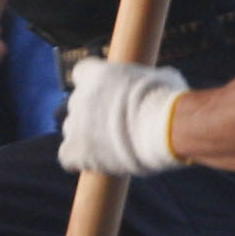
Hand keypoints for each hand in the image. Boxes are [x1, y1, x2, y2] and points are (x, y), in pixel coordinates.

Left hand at [59, 59, 186, 178]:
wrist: (164, 129)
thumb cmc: (168, 102)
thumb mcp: (162, 78)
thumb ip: (148, 79)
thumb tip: (160, 81)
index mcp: (96, 74)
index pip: (82, 73)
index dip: (95, 84)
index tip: (108, 93)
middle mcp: (80, 97)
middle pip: (77, 104)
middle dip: (93, 112)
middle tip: (116, 124)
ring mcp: (75, 124)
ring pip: (70, 129)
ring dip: (85, 136)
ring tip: (110, 146)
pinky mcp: (76, 151)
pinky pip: (66, 156)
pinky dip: (78, 160)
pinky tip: (96, 162)